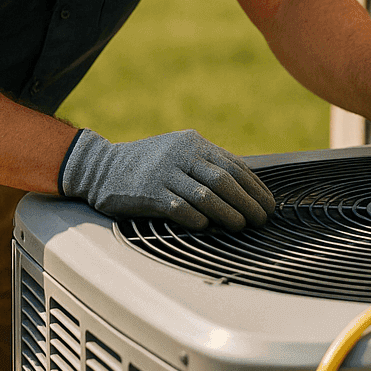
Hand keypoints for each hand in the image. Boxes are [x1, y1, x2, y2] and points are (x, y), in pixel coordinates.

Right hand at [59, 128, 274, 230]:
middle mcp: (181, 154)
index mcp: (193, 143)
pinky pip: (179, 208)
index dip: (255, 187)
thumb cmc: (147, 165)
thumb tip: (244, 189)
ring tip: (243, 226)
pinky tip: (206, 227)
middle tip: (262, 219)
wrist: (101, 167)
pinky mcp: (149, 192)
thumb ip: (206, 165)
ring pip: (206, 195)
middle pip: (224, 180)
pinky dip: (196, 218)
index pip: (233, 165)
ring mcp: (164, 173)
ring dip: (228, 213)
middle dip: (248, 201)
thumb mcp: (178, 153)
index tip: (269, 204)